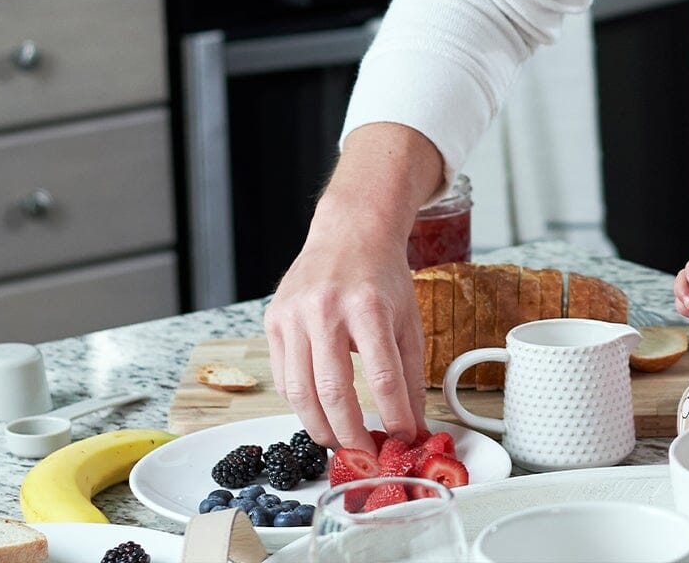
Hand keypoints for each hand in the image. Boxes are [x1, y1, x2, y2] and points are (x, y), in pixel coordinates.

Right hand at [264, 208, 425, 453]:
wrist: (349, 234)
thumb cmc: (382, 278)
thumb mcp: (408, 321)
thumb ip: (412, 375)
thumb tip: (414, 425)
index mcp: (369, 306)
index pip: (383, 376)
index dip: (393, 415)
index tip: (402, 437)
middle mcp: (326, 309)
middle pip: (333, 391)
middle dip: (350, 434)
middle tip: (364, 454)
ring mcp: (294, 315)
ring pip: (299, 392)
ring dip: (320, 427)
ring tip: (339, 442)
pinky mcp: (273, 321)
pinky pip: (283, 377)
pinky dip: (300, 403)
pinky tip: (318, 412)